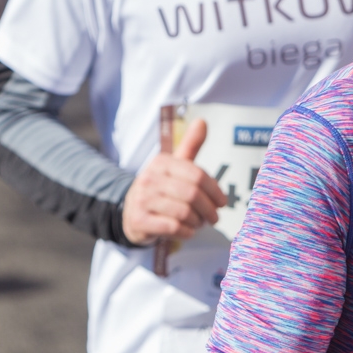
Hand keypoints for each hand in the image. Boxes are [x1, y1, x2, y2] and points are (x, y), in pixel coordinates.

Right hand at [121, 119, 228, 244]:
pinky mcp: (139, 220)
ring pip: (184, 212)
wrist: (130, 212)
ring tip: (200, 223)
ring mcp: (142, 200)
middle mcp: (149, 178)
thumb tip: (202, 121)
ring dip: (198, 221)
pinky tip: (188, 230)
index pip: (197, 175)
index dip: (215, 190)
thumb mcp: (174, 165)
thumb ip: (190, 145)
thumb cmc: (161, 187)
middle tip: (215, 218)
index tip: (222, 202)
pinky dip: (186, 231)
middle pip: (192, 195)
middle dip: (209, 209)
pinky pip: (172, 227)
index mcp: (161, 162)